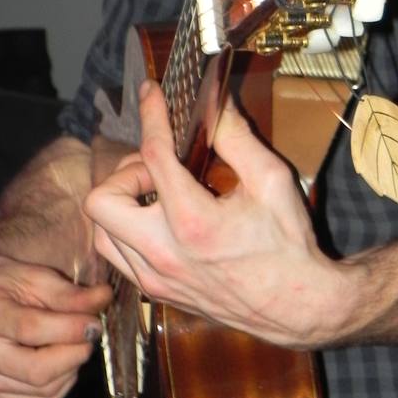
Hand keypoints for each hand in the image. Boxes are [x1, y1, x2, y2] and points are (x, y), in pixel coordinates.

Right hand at [0, 245, 109, 397]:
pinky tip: (65, 361)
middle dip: (76, 352)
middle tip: (91, 332)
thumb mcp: (34, 276)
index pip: (32, 329)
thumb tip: (104, 297)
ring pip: (43, 389)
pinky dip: (62, 384)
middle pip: (38, 369)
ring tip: (77, 342)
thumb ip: (69, 293)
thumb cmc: (2, 283)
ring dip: (72, 367)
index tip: (94, 322)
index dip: (70, 328)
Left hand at [84, 80, 347, 347]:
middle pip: (102, 201)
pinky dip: (126, 230)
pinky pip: (117, 256)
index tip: (150, 91)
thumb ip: (237, 137)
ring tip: (157, 193)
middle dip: (126, 172)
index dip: (150, 114)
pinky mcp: (156, 293)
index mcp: (195, 222)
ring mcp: (155, 279)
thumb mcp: (272, 179)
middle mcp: (165, 254)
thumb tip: (214, 100)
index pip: (154, 155)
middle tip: (159, 167)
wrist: (296, 306)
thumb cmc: (288, 241)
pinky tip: (158, 218)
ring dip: (121, 203)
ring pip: (101, 231)